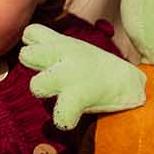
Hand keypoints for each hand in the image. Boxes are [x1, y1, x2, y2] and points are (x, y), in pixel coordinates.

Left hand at [19, 24, 145, 130]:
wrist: (128, 83)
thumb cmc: (94, 70)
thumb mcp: (72, 49)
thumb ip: (50, 47)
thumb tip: (26, 53)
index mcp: (62, 44)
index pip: (31, 33)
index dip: (31, 47)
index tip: (44, 58)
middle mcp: (64, 55)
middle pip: (26, 56)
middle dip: (32, 70)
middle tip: (50, 77)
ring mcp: (71, 75)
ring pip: (36, 86)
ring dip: (46, 94)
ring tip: (62, 97)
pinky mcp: (80, 95)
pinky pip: (61, 115)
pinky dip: (64, 120)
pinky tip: (71, 118)